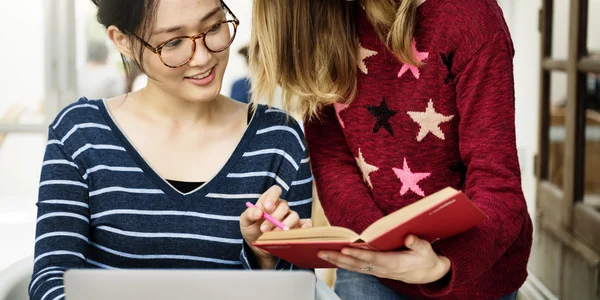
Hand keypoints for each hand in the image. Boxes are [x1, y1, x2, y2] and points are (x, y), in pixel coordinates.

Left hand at [240, 185, 312, 267]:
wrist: (258, 247)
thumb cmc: (251, 230)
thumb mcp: (245, 221)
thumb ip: (249, 214)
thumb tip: (259, 211)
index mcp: (269, 201)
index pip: (275, 190)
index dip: (273, 197)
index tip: (267, 208)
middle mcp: (281, 207)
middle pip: (284, 206)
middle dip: (274, 219)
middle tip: (263, 229)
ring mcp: (290, 217)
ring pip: (294, 216)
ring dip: (284, 226)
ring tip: (274, 235)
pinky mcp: (297, 227)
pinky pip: (306, 223)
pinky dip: (305, 227)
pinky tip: (297, 232)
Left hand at [318, 235, 450, 283]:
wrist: (428, 274)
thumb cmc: (425, 259)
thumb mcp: (426, 250)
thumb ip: (417, 244)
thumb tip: (408, 237)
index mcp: (394, 263)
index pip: (373, 258)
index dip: (359, 254)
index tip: (346, 248)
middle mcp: (382, 268)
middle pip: (357, 264)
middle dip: (339, 258)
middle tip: (322, 252)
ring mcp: (378, 271)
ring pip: (354, 267)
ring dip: (337, 261)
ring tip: (322, 254)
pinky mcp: (375, 270)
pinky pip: (357, 268)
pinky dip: (344, 263)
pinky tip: (333, 258)